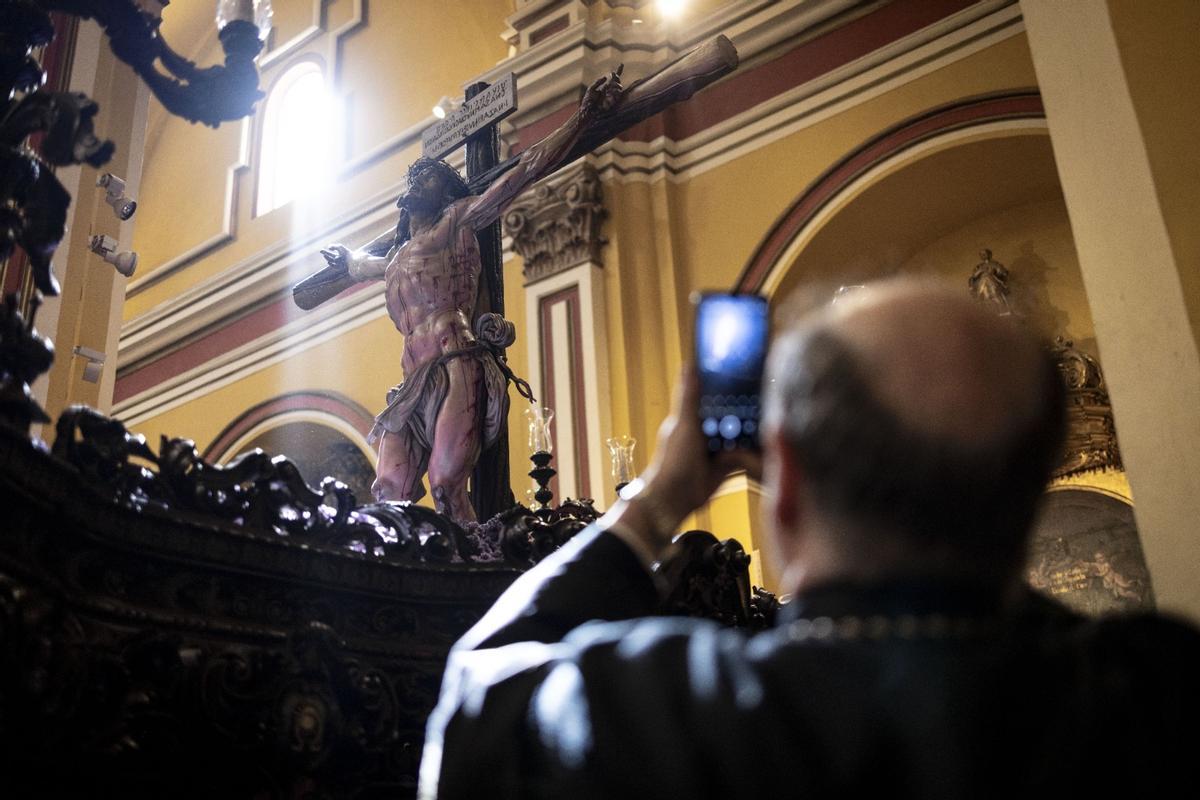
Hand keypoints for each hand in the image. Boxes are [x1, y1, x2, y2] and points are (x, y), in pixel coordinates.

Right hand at [320, 244, 350, 273]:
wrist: (354, 260)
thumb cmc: (347, 253)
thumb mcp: (340, 247)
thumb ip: (333, 246)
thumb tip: (328, 248)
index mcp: (340, 255)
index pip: (331, 254)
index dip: (326, 252)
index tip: (321, 250)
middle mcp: (340, 260)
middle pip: (331, 257)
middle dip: (326, 254)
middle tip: (321, 251)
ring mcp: (340, 264)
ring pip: (332, 261)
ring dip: (327, 258)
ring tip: (324, 255)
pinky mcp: (341, 268)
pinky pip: (335, 266)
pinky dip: (331, 264)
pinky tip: (328, 262)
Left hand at [581, 65, 622, 118]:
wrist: (588, 112)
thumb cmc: (588, 101)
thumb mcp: (591, 89)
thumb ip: (598, 82)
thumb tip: (606, 77)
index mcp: (606, 87)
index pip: (614, 78)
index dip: (619, 71)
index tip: (621, 64)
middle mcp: (610, 91)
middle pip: (618, 81)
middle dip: (616, 77)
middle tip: (613, 75)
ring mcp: (612, 96)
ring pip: (619, 87)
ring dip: (616, 84)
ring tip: (612, 83)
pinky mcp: (613, 102)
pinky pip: (617, 94)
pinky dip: (615, 91)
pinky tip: (610, 89)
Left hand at [615, 366, 761, 550]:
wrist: (675, 499)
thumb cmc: (673, 459)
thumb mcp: (683, 424)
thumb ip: (688, 396)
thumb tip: (689, 363)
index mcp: (694, 416)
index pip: (714, 395)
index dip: (730, 384)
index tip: (751, 371)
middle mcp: (707, 430)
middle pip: (732, 413)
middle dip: (748, 407)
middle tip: (774, 394)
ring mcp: (719, 448)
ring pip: (741, 433)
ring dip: (754, 428)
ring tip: (779, 415)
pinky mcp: (729, 466)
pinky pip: (746, 454)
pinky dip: (756, 450)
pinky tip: (774, 441)